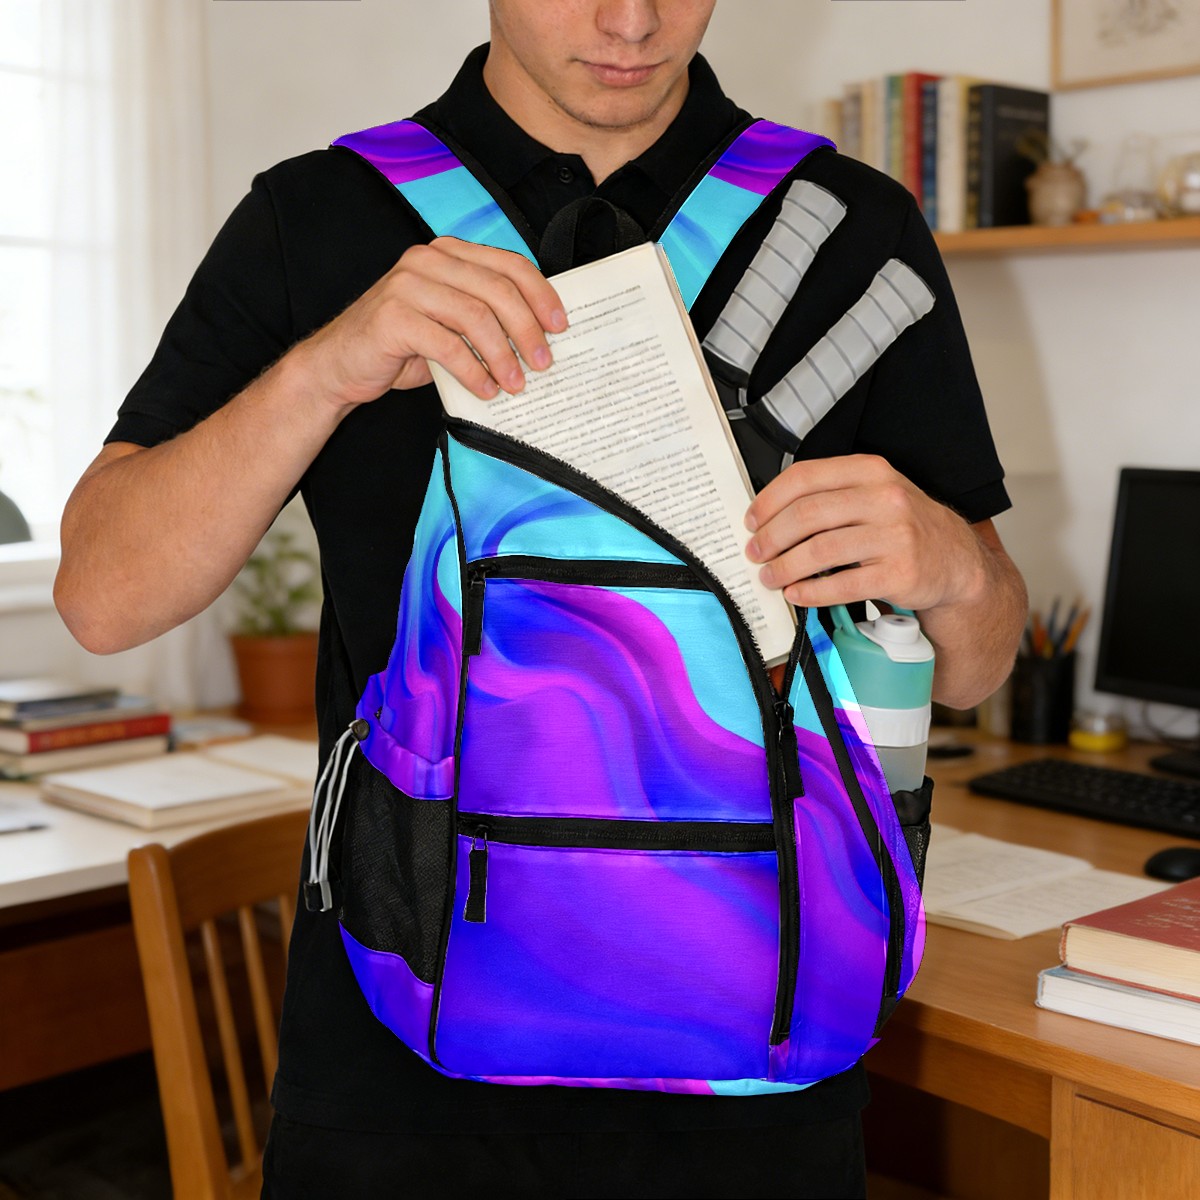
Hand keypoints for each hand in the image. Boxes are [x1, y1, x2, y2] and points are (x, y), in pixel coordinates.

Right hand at [296, 236, 566, 409]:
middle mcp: (427, 261)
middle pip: (497, 290)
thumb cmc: (401, 346)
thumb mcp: (449, 324)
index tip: (560, 327)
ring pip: (475, 317)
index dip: (540, 295)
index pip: (507, 265)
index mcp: (447, 254)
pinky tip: (486, 391)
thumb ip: (484, 318)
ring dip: (503, 356)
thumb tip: (539, 339)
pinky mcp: (393, 317)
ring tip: (516, 384)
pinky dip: (473, 372)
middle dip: (527, 330)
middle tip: (543, 363)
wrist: (339, 366)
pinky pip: (447, 345)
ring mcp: (407, 286)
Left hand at [743, 454, 986, 613]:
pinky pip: (843, 584)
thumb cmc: (903, 527)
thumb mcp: (874, 494)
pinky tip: (797, 594)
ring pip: (821, 550)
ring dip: (785, 567)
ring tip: (771, 577)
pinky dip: (811, 592)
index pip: (805, 477)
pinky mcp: (900, 573)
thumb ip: (831, 495)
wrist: (955, 561)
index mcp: (870, 470)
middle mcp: (885, 498)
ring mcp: (895, 535)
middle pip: (808, 514)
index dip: (769, 500)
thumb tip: (769, 516)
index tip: (752, 520)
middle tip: (755, 553)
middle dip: (771, 537)